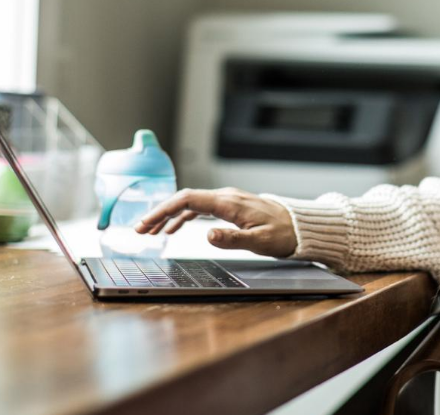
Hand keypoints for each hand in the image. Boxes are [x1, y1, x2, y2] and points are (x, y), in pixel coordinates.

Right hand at [134, 187, 297, 257]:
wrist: (300, 226)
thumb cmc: (283, 234)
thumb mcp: (260, 241)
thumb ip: (233, 239)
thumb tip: (208, 234)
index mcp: (229, 203)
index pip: (188, 199)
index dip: (163, 209)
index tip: (146, 222)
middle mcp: (225, 197)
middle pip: (183, 199)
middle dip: (159, 213)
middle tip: (139, 229)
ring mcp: (227, 200)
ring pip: (190, 204)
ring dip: (168, 216)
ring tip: (150, 231)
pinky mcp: (229, 206)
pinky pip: (200, 208)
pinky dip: (182, 216)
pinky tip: (173, 228)